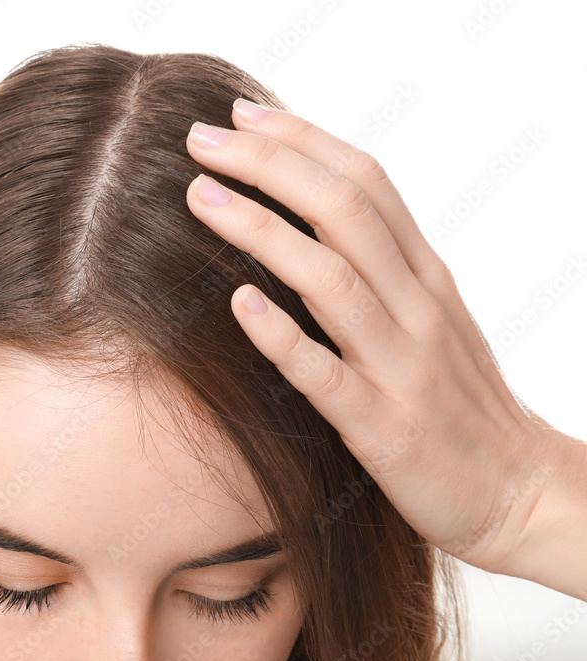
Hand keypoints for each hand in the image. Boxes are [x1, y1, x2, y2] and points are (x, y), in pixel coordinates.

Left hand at [182, 100, 573, 579]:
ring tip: (200, 197)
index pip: (365, 182)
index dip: (301, 140)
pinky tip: (239, 304)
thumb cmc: (458, 399)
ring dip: (262, 232)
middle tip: (201, 139)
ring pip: (332, 280)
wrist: (517, 489)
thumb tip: (314, 209)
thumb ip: (382, 265)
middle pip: (344, 212)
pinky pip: (327, 375)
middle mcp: (416, 307)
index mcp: (425, 274)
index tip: (240, 114)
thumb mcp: (429, 315)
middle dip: (270, 165)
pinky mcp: (382, 427)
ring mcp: (400, 366)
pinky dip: (283, 336)